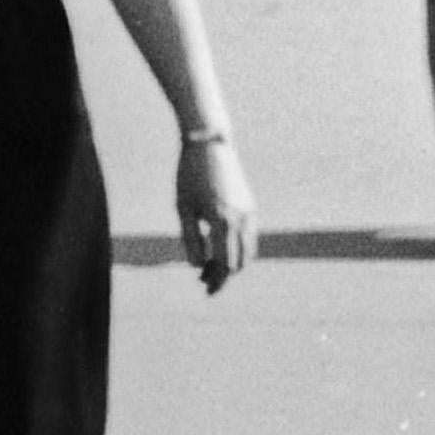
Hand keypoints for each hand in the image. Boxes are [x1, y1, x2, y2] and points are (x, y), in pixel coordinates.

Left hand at [176, 126, 252, 289]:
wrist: (209, 145)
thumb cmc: (190, 176)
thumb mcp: (183, 208)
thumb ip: (191, 239)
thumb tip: (198, 266)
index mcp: (222, 220)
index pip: (225, 264)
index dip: (217, 280)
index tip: (206, 289)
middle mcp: (241, 219)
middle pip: (239, 263)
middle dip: (223, 275)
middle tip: (203, 279)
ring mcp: (249, 213)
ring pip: (248, 252)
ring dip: (232, 263)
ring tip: (209, 265)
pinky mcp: (250, 207)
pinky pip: (249, 237)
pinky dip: (238, 248)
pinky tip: (219, 248)